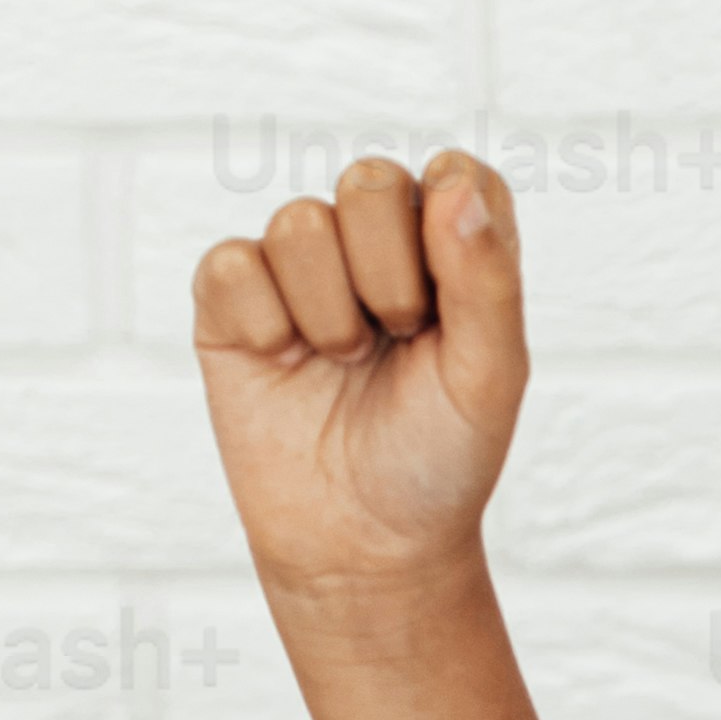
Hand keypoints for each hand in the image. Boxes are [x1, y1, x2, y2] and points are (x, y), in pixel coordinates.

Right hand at [192, 150, 524, 603]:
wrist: (362, 545)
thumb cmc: (437, 456)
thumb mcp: (490, 374)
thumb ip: (487, 276)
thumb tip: (452, 187)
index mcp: (449, 241)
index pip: (453, 174)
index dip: (451, 243)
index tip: (450, 319)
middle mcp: (374, 239)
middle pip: (369, 182)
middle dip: (388, 279)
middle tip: (397, 342)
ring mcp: (298, 265)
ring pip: (299, 222)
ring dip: (330, 314)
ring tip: (343, 363)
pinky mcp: (231, 298)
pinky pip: (233, 265)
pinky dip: (265, 326)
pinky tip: (284, 364)